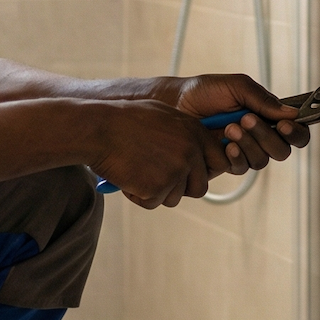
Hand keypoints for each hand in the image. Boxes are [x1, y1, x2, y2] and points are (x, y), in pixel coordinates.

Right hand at [92, 99, 233, 208]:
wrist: (98, 129)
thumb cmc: (125, 121)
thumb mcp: (163, 117)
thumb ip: (185, 134)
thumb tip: (197, 152)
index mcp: (195, 132)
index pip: (220, 161)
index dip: (204, 171)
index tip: (190, 174)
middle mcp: (190, 152)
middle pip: (199, 187)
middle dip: (180, 188)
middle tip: (158, 179)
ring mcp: (175, 171)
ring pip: (174, 198)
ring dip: (156, 192)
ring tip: (136, 171)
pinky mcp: (157, 188)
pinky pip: (152, 202)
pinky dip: (138, 196)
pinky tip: (126, 177)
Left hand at [166, 74, 311, 175]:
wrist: (174, 104)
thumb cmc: (204, 92)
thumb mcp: (236, 86)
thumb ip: (263, 99)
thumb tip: (291, 114)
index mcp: (267, 115)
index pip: (295, 130)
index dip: (296, 132)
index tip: (284, 124)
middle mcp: (259, 136)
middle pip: (282, 150)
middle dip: (267, 136)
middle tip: (247, 119)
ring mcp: (243, 150)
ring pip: (262, 160)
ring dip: (249, 144)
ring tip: (230, 128)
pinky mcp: (227, 163)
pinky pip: (242, 167)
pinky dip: (236, 156)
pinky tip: (224, 145)